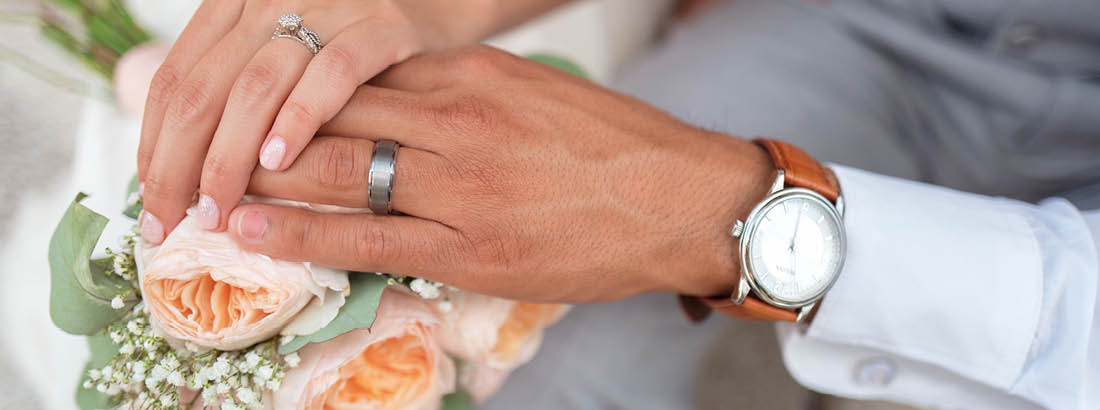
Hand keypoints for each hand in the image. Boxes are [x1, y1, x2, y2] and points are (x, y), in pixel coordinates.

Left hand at [136, 0, 496, 243]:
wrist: (441, 2)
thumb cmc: (358, 44)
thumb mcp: (288, 54)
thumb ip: (242, 94)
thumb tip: (186, 170)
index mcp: (237, 6)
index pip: (176, 83)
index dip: (155, 147)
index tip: (152, 206)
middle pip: (204, 89)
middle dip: (181, 164)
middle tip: (175, 222)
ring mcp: (329, 9)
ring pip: (256, 86)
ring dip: (228, 155)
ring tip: (218, 207)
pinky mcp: (383, 26)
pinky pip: (332, 74)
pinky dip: (300, 118)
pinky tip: (279, 160)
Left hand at [232, 46, 773, 302]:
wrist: (682, 199)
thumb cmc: (613, 148)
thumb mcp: (532, 94)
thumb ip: (463, 93)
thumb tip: (399, 101)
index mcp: (471, 74)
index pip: (358, 74)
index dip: (294, 90)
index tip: (250, 102)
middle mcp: (457, 119)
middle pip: (332, 114)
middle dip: (261, 131)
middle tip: (202, 142)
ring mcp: (462, 183)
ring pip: (338, 171)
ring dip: (263, 179)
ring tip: (205, 188)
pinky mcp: (471, 245)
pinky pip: (368, 237)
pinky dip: (300, 233)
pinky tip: (252, 230)